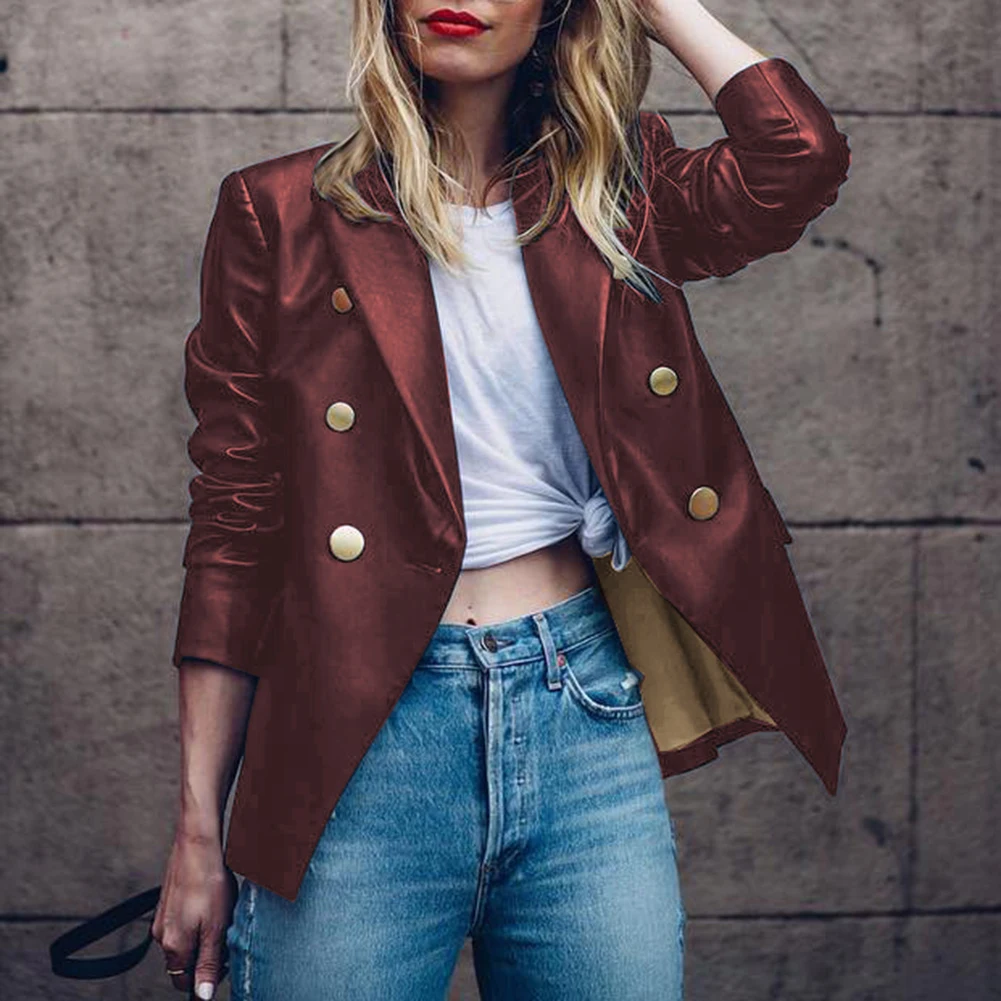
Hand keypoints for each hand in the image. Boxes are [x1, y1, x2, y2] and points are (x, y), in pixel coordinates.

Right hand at [151, 831, 238, 998]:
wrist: (197, 845)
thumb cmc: (208, 882)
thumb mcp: (216, 928)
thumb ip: (208, 963)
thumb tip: (202, 995)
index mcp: (174, 947)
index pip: (184, 981)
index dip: (206, 975)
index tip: (224, 959)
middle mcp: (162, 936)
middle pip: (185, 961)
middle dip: (206, 953)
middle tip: (225, 931)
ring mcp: (163, 918)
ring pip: (186, 941)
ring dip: (203, 935)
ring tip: (219, 912)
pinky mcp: (168, 904)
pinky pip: (183, 922)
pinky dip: (198, 918)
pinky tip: (211, 900)